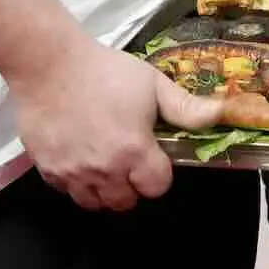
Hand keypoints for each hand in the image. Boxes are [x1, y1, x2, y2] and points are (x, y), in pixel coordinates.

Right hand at [9, 36, 224, 211]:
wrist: (49, 64)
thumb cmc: (105, 71)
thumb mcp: (152, 83)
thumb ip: (185, 107)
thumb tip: (221, 115)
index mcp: (133, 150)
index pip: (157, 187)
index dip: (160, 175)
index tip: (155, 157)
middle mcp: (104, 170)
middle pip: (126, 202)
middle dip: (134, 187)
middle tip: (132, 163)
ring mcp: (73, 173)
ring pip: (96, 203)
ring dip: (107, 191)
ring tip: (109, 167)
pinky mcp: (47, 171)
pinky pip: (68, 193)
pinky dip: (78, 185)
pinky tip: (82, 162)